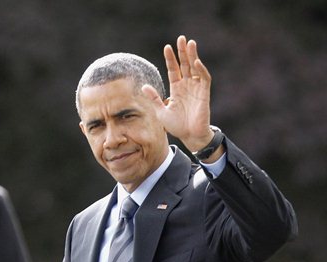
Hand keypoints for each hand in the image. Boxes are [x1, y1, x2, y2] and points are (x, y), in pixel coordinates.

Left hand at [142, 35, 213, 151]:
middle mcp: (187, 86)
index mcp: (176, 89)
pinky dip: (201, 70)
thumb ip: (154, 99)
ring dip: (193, 56)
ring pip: (195, 68)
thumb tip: (143, 86)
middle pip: (185, 65)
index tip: (167, 47)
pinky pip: (204, 79)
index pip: (174, 69)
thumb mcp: (161, 111)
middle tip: (181, 38)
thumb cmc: (176, 126)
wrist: (189, 136)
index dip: (171, 59)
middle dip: (183, 52)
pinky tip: (196, 62)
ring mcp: (196, 88)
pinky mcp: (204, 94)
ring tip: (190, 43)